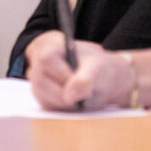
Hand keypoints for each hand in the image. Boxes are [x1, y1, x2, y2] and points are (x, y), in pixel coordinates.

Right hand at [27, 36, 150, 111]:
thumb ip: (85, 80)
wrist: (111, 80)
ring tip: (84, 97)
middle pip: (40, 80)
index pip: (44, 60)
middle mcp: (39, 57)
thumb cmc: (107, 70)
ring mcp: (38, 76)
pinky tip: (77, 103)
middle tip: (85, 96)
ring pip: (42, 95)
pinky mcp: (42, 93)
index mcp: (50, 43)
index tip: (77, 86)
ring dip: (63, 102)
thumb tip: (73, 93)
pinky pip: (46, 105)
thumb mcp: (100, 71)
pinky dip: (62, 107)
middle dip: (64, 92)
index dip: (61, 75)